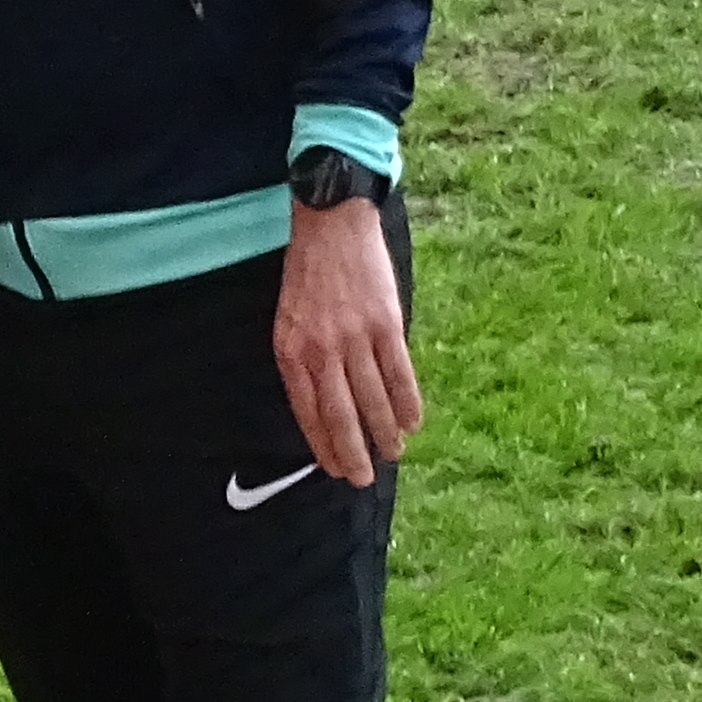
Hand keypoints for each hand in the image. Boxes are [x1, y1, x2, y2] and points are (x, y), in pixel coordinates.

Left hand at [272, 196, 421, 485]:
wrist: (331, 222)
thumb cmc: (308, 272)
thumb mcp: (289, 318)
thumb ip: (304, 359)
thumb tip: (324, 403)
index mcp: (292, 350)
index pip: (308, 411)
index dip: (322, 444)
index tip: (333, 468)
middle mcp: (322, 349)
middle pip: (340, 415)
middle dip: (352, 453)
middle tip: (362, 479)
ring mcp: (355, 337)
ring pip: (372, 400)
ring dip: (384, 433)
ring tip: (392, 454)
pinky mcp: (385, 323)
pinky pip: (399, 373)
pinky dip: (407, 402)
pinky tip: (412, 423)